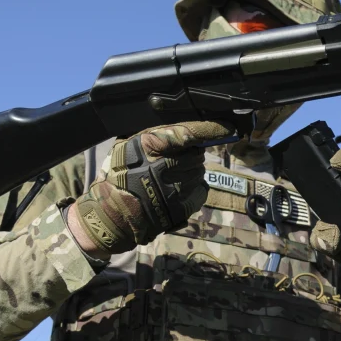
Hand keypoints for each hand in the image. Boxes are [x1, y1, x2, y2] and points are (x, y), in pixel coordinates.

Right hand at [69, 121, 233, 256]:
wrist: (112, 212)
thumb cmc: (120, 174)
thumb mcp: (129, 146)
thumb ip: (156, 136)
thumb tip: (188, 130)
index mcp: (149, 145)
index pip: (188, 133)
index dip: (210, 129)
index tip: (228, 128)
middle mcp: (164, 165)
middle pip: (197, 154)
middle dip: (192, 155)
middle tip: (176, 161)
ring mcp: (174, 188)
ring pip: (199, 173)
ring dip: (191, 172)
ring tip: (171, 178)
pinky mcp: (181, 207)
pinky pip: (200, 191)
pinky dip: (194, 190)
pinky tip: (177, 191)